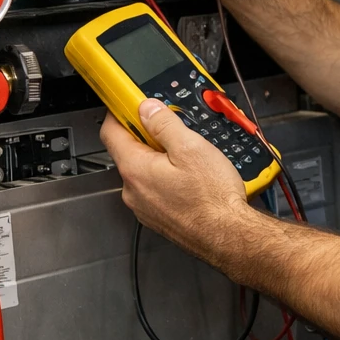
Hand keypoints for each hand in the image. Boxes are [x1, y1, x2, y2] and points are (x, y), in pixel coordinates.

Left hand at [99, 97, 252, 256]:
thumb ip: (164, 124)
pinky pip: (156, 190)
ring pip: (144, 172)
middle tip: (174, 130)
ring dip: (160, 159)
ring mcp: (144, 207)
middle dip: (148, 136)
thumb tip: (147, 109)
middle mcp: (133, 191)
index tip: (130, 103)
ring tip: (190, 158)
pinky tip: (191, 179)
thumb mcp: (191, 148)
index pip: (111, 132)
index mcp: (135, 169)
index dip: (120, 112)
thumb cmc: (212, 199)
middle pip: (129, 151)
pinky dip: (167, 179)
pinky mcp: (159, 218)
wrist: (228, 236)